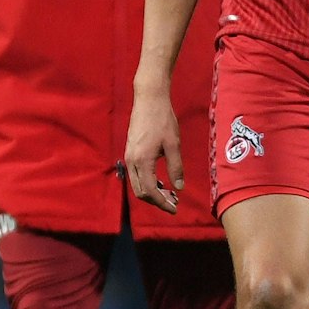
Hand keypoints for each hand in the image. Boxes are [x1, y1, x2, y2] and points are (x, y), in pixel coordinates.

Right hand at [124, 80, 183, 212]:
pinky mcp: (130, 151)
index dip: (162, 203)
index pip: (150, 191)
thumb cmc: (162, 120)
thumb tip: (179, 187)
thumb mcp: (174, 144)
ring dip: (152, 192)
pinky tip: (161, 180)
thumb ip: (176, 167)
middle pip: (140, 191)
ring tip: (169, 193)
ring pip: (137, 184)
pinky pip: (136, 174)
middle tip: (174, 203)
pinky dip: (148, 182)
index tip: (174, 208)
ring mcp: (129, 156)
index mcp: (142, 161)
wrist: (148, 99)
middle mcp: (131, 161)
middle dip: (156, 200)